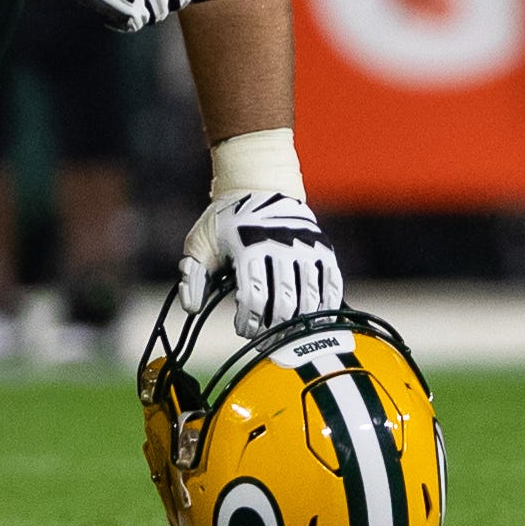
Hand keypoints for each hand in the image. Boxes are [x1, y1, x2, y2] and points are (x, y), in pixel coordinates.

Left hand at [180, 191, 344, 334]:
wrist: (258, 186)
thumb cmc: (224, 221)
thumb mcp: (199, 242)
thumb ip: (192, 276)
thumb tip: (193, 308)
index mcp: (248, 245)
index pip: (253, 296)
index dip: (249, 321)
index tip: (242, 329)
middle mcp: (280, 246)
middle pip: (284, 302)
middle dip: (273, 328)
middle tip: (265, 339)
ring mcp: (305, 247)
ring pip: (309, 298)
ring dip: (299, 323)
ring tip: (286, 333)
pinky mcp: (323, 248)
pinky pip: (332, 285)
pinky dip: (325, 307)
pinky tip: (312, 319)